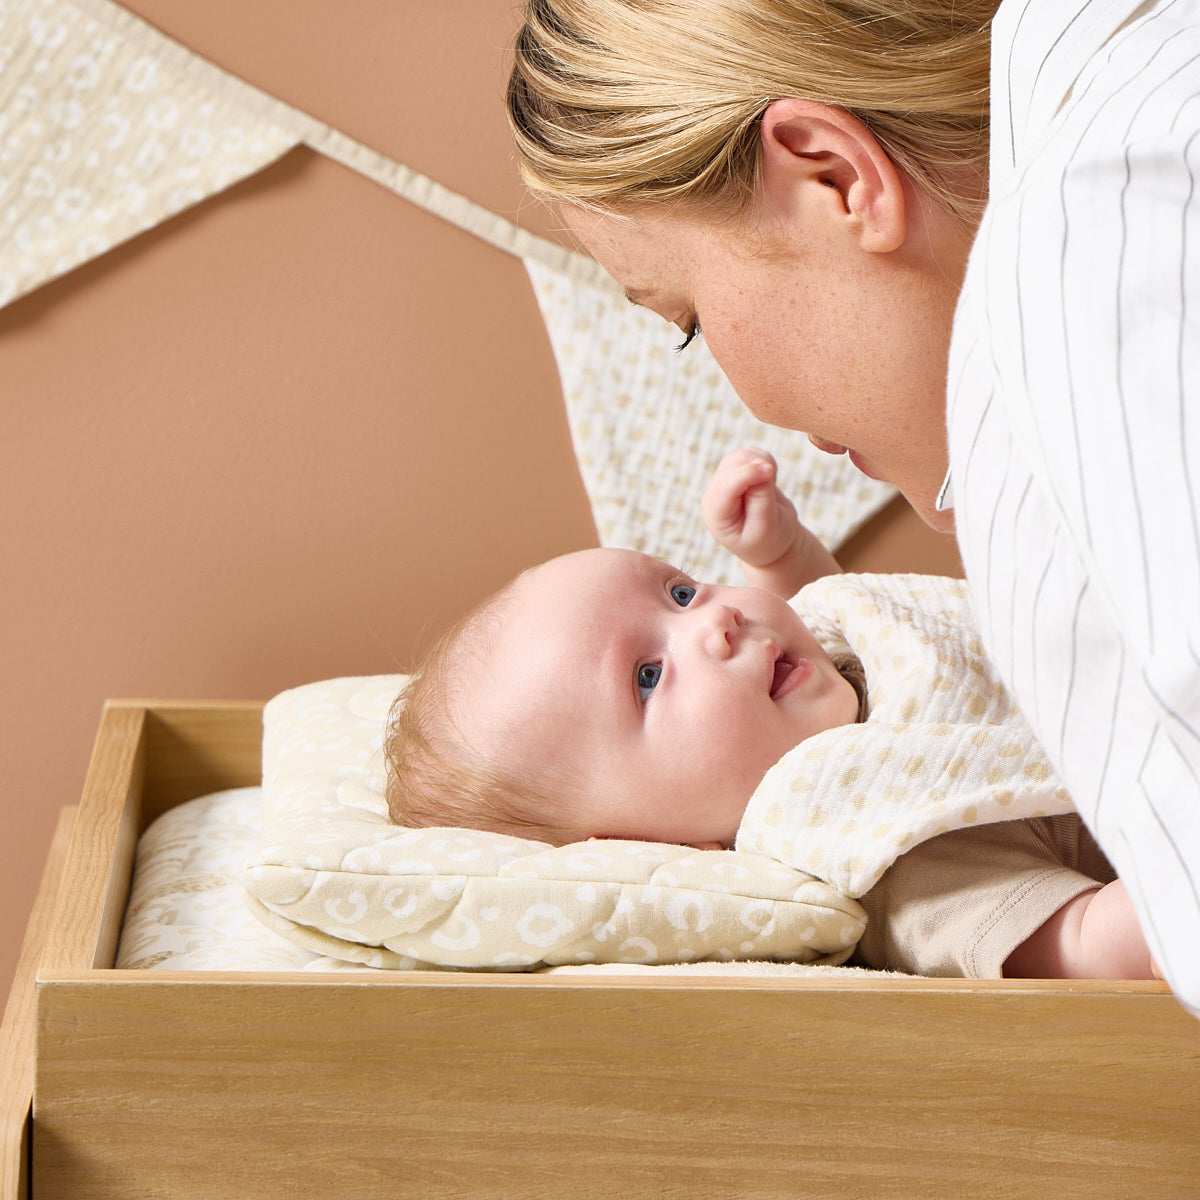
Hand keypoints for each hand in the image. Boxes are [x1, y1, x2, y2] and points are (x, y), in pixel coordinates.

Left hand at [702, 447, 800, 568]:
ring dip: (762, 462)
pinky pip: (750, 453)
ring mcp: (723, 482)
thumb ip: (762, 497)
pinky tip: (767, 480)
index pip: (726, 486)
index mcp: (716, 515)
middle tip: (773, 487)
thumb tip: (763, 466)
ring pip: (741, 456)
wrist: (771, 542)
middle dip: (757, 468)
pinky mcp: (734, 472)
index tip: (770, 471)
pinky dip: (764, 460)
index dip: (747, 474)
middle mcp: (714, 495)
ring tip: (771, 486)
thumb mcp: (766, 526)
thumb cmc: (768, 540)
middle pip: (733, 466)